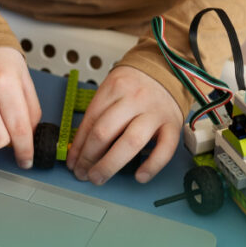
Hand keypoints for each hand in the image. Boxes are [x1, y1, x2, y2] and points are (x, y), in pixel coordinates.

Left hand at [66, 66, 181, 184]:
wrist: (169, 70)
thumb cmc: (137, 84)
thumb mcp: (113, 88)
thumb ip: (100, 113)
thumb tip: (81, 147)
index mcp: (114, 88)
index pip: (90, 121)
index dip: (78, 146)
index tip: (72, 163)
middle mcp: (134, 99)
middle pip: (105, 132)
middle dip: (89, 158)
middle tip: (82, 174)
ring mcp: (154, 112)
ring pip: (130, 141)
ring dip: (110, 164)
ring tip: (99, 177)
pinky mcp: (173, 125)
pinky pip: (164, 149)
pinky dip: (152, 165)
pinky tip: (139, 177)